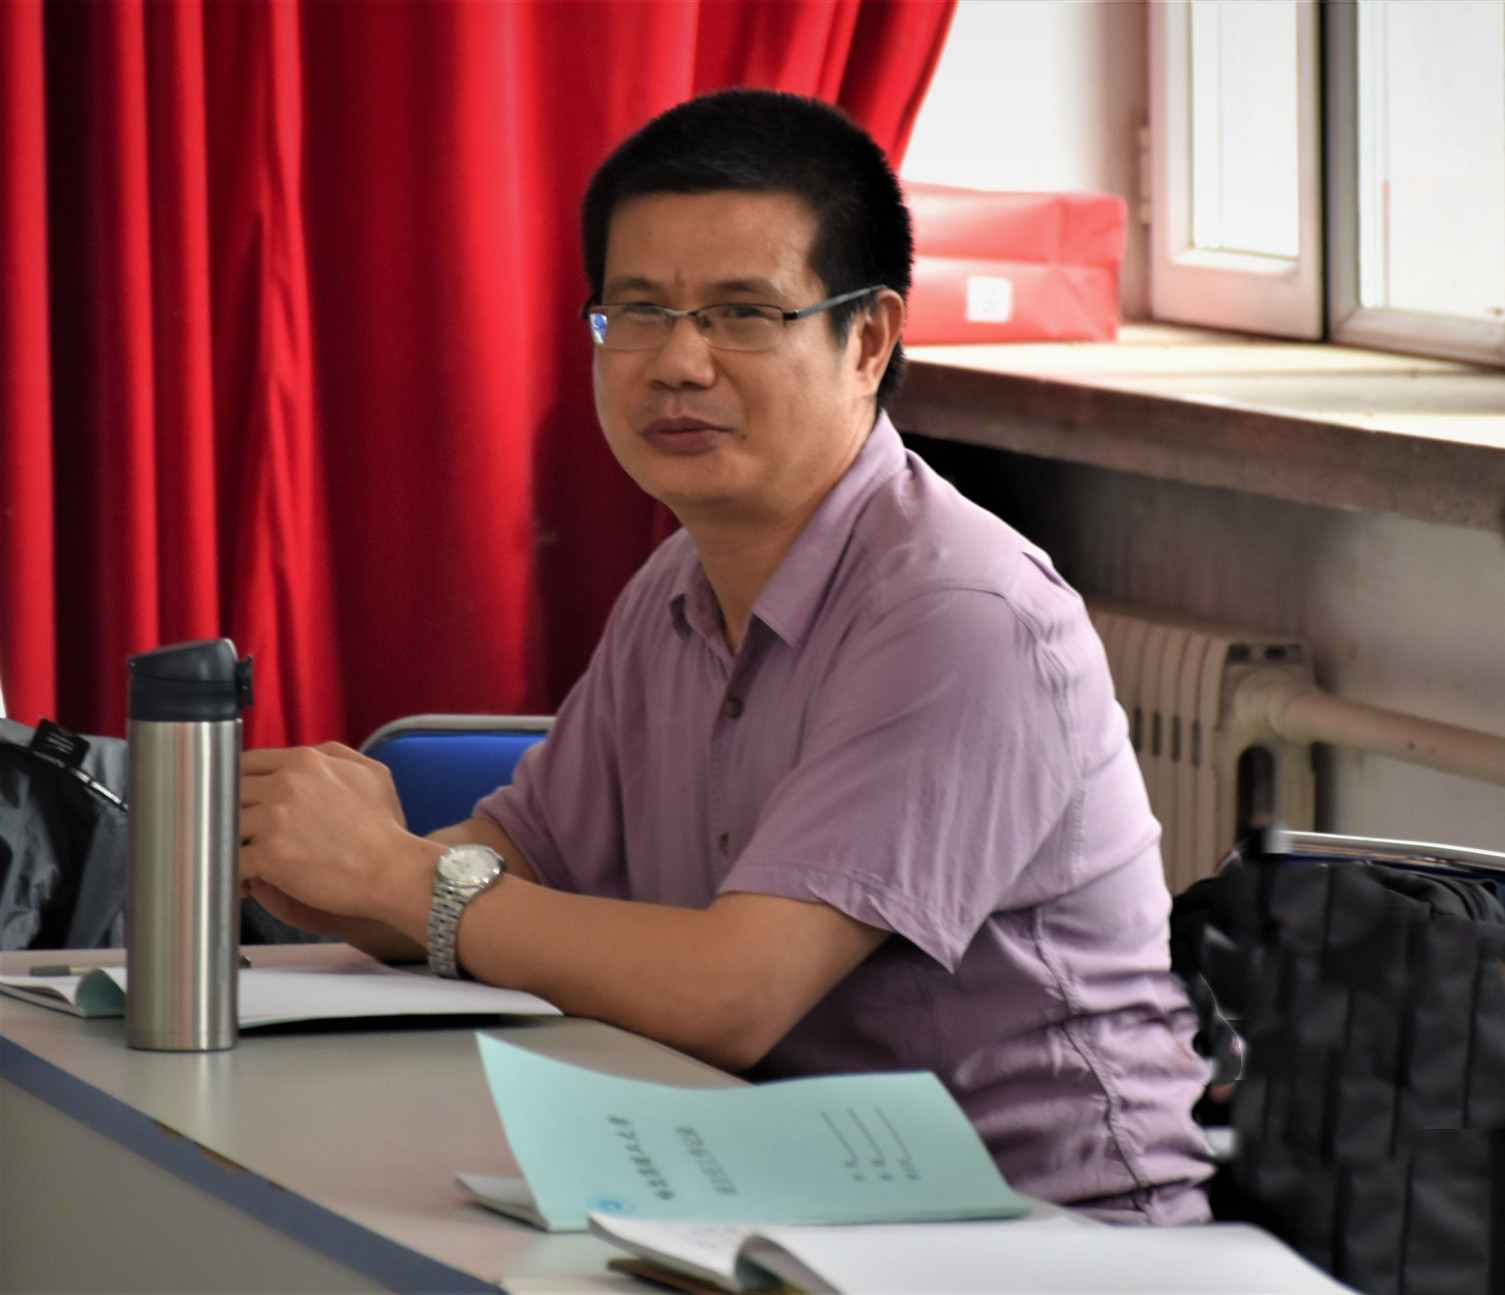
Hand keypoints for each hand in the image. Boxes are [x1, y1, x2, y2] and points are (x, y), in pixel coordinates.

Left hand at [240, 743, 436, 940]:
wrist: (392, 869)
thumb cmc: (385, 827)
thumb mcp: (371, 773)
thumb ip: (334, 754)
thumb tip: (309, 755)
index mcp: (304, 761)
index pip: (246, 764)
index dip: (240, 786)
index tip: (242, 804)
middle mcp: (285, 784)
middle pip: (229, 793)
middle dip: (232, 815)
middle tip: (239, 835)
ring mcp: (275, 819)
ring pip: (225, 826)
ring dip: (229, 845)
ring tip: (240, 860)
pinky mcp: (269, 854)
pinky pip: (232, 861)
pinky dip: (234, 875)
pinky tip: (245, 883)